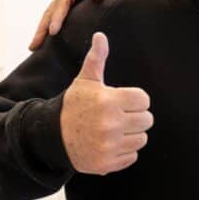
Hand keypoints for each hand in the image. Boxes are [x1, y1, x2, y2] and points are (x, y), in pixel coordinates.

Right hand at [29, 0, 145, 50]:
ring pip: (51, 17)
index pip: (62, 2)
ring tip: (34, 48)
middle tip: (34, 46)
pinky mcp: (71, 8)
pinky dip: (52, 30)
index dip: (56, 17)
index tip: (53, 32)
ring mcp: (67, 0)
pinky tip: (48, 44)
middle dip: (42, 29)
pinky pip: (59, 19)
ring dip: (43, 32)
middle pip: (50, 11)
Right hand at [59, 32, 152, 174]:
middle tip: (119, 116)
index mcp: (108, 101)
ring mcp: (109, 145)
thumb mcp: (85, 81)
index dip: (135, 100)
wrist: (51, 136)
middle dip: (136, 117)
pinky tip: (110, 144)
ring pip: (142, 139)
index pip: (144, 100)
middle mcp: (110, 124)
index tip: (121, 101)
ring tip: (114, 130)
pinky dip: (124, 152)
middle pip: (147, 120)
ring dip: (131, 135)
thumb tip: (101, 36)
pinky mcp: (108, 163)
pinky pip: (132, 156)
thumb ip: (97, 59)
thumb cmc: (73, 105)